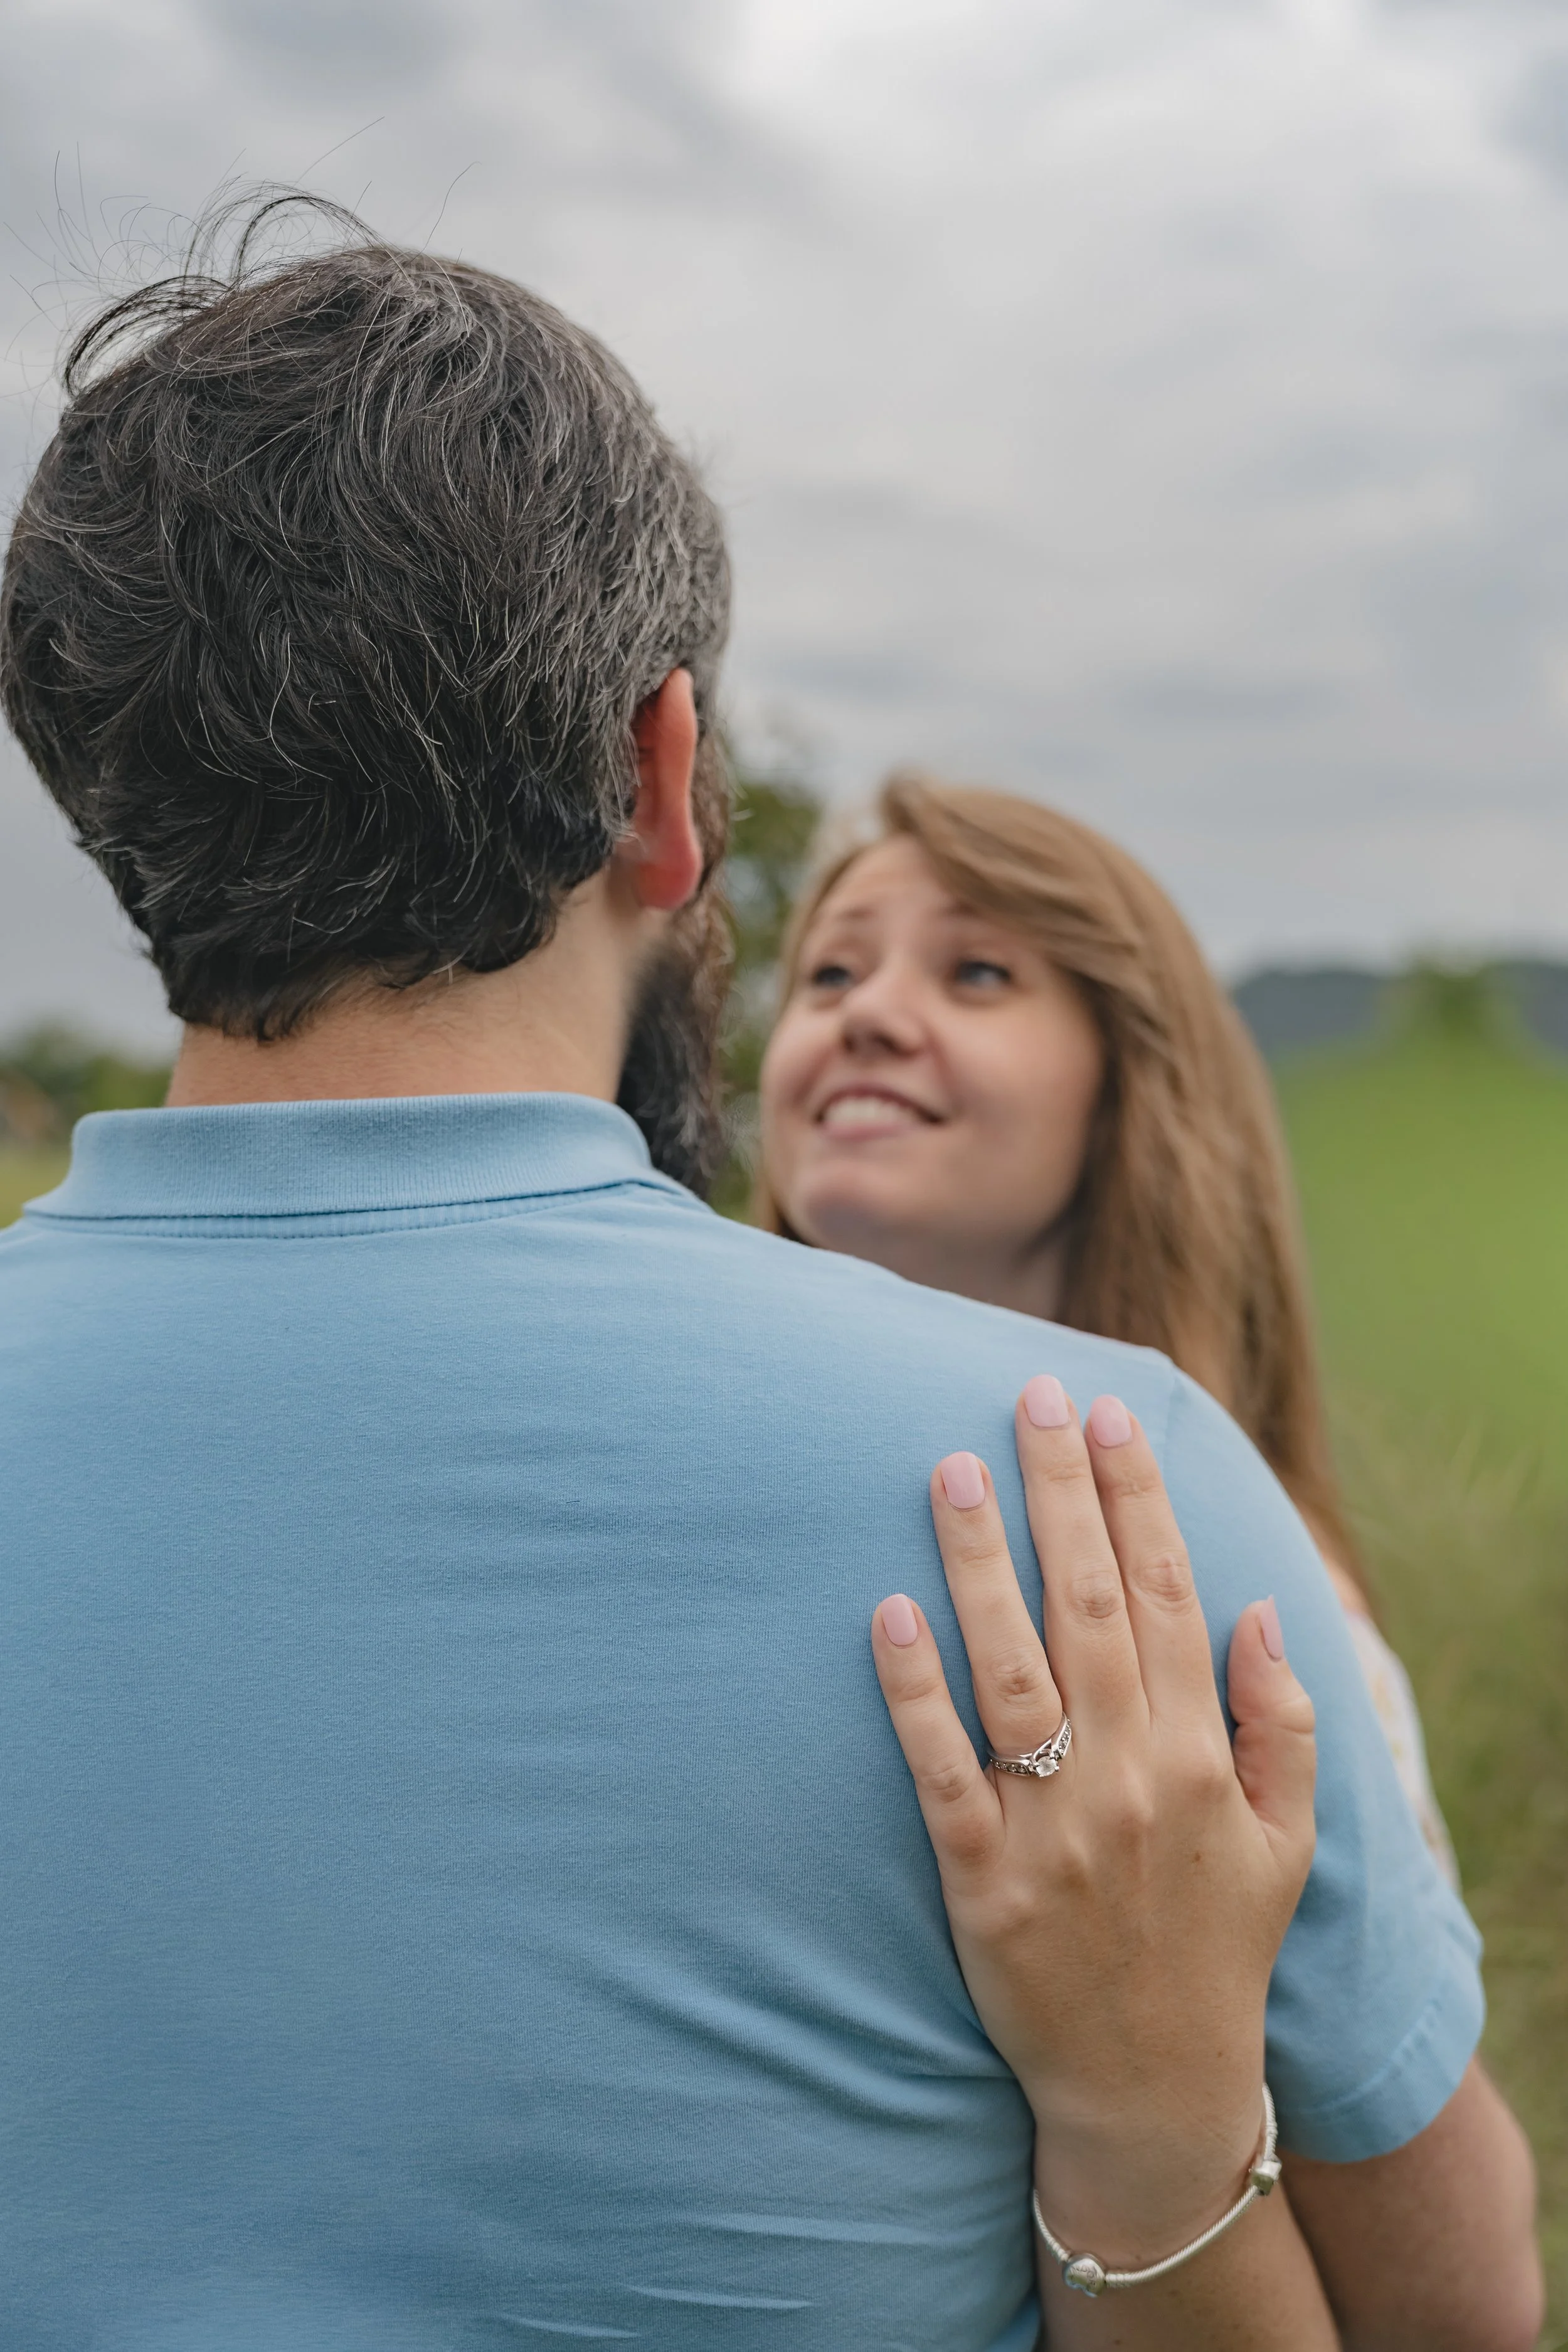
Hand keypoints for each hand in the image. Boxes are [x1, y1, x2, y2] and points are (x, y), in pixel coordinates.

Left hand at [871, 1380, 1316, 2267]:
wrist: (1152, 2091)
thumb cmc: (1217, 1948)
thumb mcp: (1283, 1840)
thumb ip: (1282, 1720)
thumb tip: (1255, 1607)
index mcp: (1200, 1756)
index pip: (1172, 1596)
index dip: (1138, 1500)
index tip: (1107, 1417)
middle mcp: (1129, 1777)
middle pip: (1094, 1605)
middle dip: (1061, 1494)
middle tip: (1026, 1394)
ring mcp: (1052, 1826)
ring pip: (1012, 1667)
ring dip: (982, 1563)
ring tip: (950, 1468)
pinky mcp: (981, 1878)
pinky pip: (940, 1767)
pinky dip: (914, 1691)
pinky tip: (887, 1612)